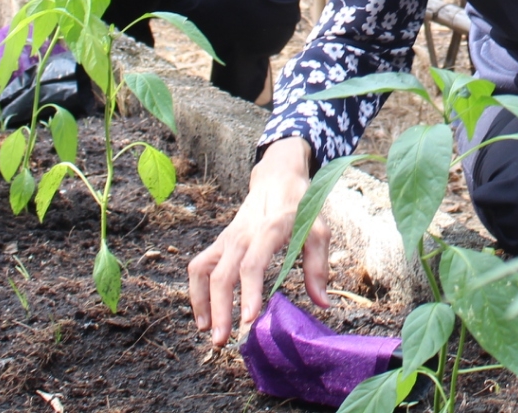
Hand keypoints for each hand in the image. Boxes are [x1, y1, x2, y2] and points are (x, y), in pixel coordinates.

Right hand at [189, 138, 326, 346]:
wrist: (277, 178)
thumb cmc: (300, 207)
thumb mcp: (318, 231)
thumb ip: (318, 267)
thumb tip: (322, 304)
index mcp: (268, 230)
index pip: (252, 264)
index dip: (249, 292)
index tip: (249, 318)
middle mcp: (241, 235)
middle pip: (222, 275)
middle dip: (219, 309)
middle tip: (223, 340)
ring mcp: (226, 239)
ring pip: (203, 271)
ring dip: (202, 302)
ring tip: (208, 331)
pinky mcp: (219, 243)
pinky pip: (199, 267)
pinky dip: (196, 291)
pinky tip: (203, 315)